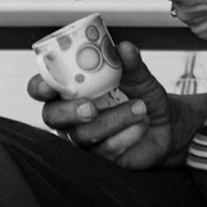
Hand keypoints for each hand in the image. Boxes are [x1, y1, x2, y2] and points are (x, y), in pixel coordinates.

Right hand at [28, 41, 197, 167]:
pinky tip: (142, 125)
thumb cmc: (142, 94)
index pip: (41, 88)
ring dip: (112, 120)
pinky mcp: (100, 158)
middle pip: (52, 116)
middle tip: (91, 108)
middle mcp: (70, 115)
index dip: (39, 87)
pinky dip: (127, 136)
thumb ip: (130, 63)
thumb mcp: (139, 76)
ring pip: (82, 135)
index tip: (49, 85)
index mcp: (70, 89)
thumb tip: (124, 48)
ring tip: (139, 108)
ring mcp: (83, 138)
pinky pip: (105, 151)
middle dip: (69, 112)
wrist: (166, 124)